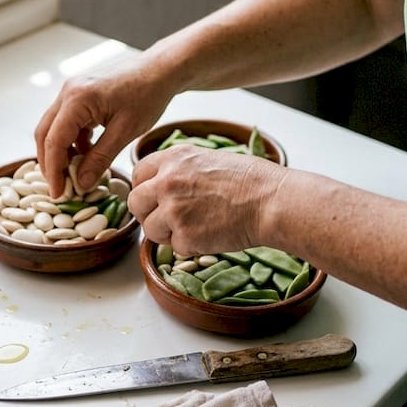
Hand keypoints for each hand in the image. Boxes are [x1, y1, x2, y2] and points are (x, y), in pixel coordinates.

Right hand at [34, 57, 173, 196]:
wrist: (160, 70)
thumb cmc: (147, 95)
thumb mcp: (125, 132)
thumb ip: (100, 159)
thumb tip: (80, 184)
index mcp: (77, 99)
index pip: (54, 141)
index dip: (53, 171)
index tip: (58, 193)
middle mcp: (68, 92)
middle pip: (45, 134)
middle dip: (50, 164)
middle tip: (61, 188)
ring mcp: (71, 92)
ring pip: (53, 129)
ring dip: (61, 153)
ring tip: (74, 176)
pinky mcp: (79, 96)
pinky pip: (67, 123)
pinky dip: (72, 142)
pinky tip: (86, 156)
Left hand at [128, 144, 287, 256]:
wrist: (271, 201)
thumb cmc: (250, 180)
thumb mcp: (208, 159)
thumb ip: (180, 170)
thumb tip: (162, 185)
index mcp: (173, 158)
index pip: (139, 174)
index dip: (146, 189)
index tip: (155, 198)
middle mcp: (167, 182)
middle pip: (135, 202)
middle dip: (148, 213)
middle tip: (168, 220)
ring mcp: (173, 210)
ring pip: (150, 229)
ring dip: (167, 234)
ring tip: (195, 228)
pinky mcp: (185, 236)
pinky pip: (175, 247)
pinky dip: (190, 246)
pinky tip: (210, 235)